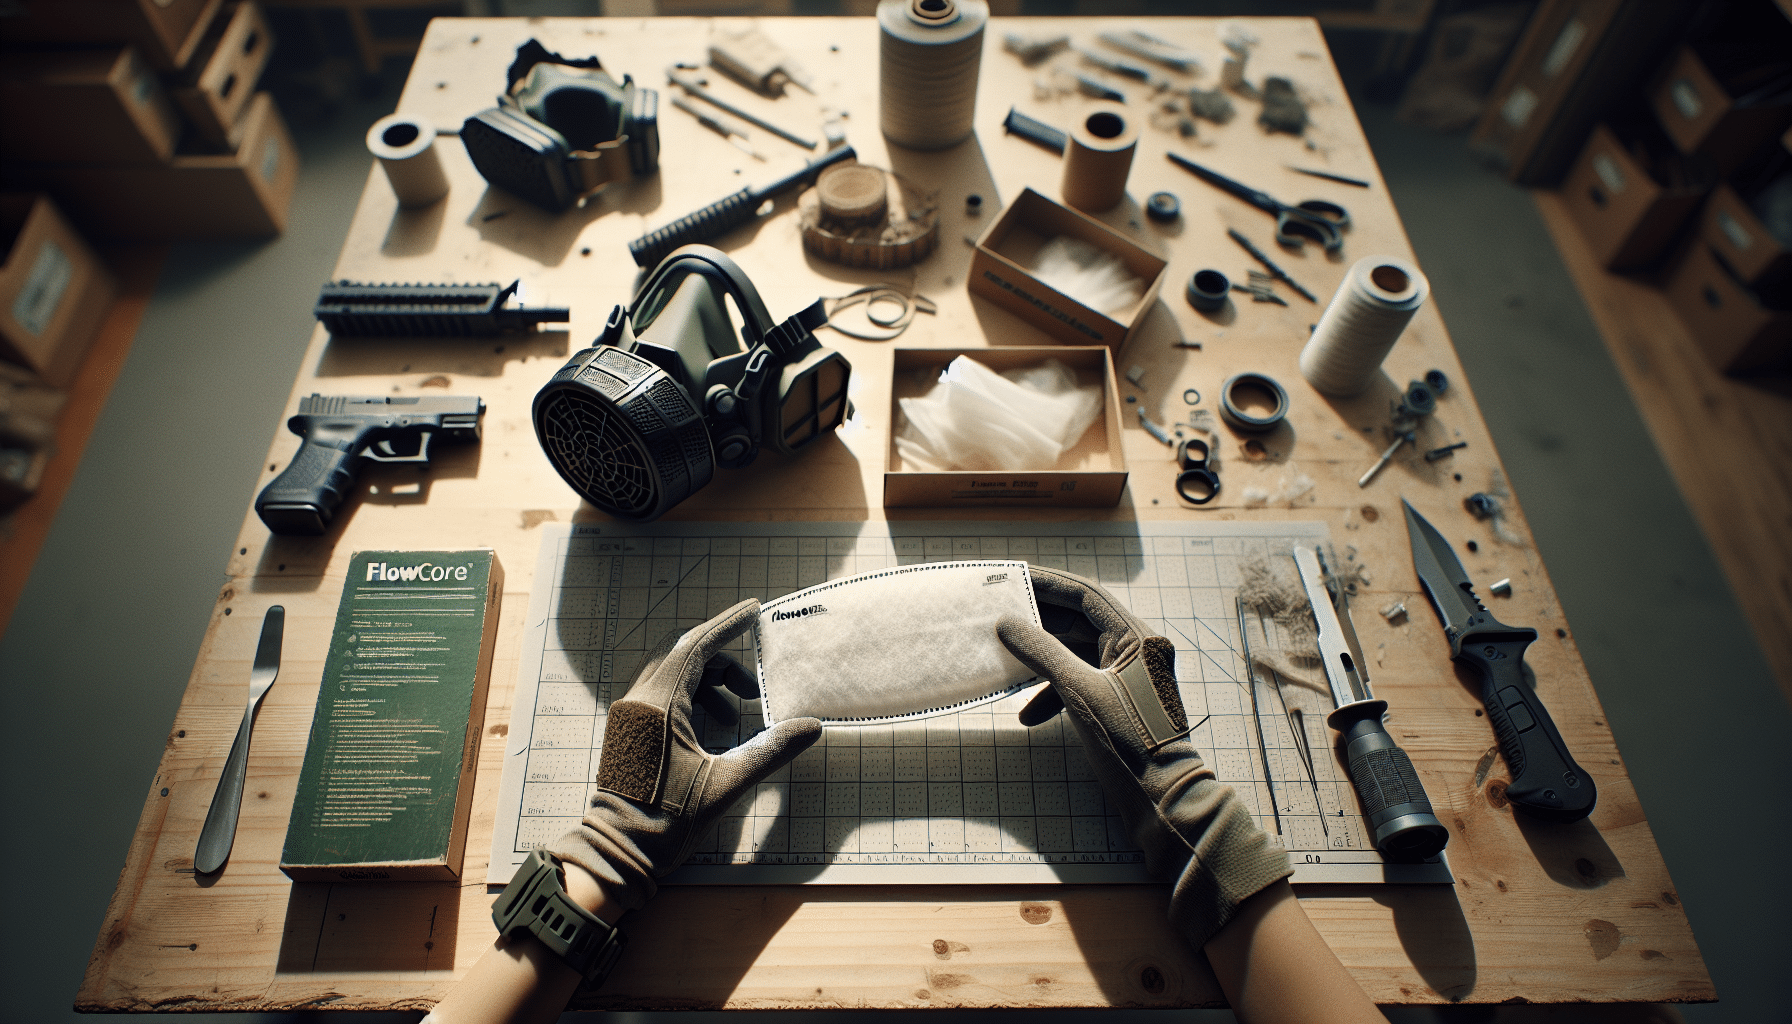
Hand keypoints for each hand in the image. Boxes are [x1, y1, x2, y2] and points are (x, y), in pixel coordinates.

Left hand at [551, 599, 821, 911]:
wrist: (619, 853)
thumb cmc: (667, 821)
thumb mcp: (726, 784)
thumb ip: (770, 751)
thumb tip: (810, 727)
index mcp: (659, 705)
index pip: (697, 647)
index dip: (728, 626)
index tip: (753, 610)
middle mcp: (640, 702)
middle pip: (685, 659)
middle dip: (724, 663)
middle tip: (753, 683)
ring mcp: (631, 717)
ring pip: (674, 679)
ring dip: (709, 685)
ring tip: (738, 713)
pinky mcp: (630, 733)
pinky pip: (664, 698)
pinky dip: (693, 701)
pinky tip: (714, 729)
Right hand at [999, 567, 1290, 947]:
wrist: (1163, 801)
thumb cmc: (1128, 745)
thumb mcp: (1079, 693)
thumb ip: (1043, 654)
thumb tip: (1007, 623)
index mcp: (1137, 638)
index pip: (1087, 596)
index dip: (1047, 584)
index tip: (1011, 578)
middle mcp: (1137, 651)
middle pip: (1080, 623)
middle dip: (1039, 623)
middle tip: (999, 615)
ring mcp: (1129, 678)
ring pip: (1078, 654)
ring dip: (1043, 662)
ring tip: (1008, 666)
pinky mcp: (1120, 703)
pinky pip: (1082, 683)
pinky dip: (1055, 693)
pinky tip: (1029, 715)